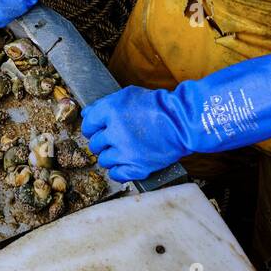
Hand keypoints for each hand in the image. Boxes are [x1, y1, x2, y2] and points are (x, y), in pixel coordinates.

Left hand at [81, 58, 270, 181]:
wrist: (182, 122)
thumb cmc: (158, 106)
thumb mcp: (128, 96)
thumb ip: (106, 105)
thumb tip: (88, 113)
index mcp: (110, 111)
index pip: (87, 123)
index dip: (92, 126)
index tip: (96, 129)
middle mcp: (113, 131)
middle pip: (95, 143)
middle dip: (102, 141)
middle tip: (114, 139)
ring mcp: (124, 151)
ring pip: (104, 160)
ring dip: (111, 156)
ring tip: (123, 151)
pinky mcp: (135, 166)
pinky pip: (116, 174)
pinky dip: (119, 170)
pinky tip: (126, 163)